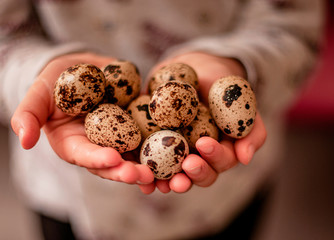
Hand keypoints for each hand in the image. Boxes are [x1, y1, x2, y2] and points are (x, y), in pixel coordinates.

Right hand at [10, 52, 153, 184]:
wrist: (84, 69)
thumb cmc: (56, 82)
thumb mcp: (39, 93)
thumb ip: (30, 115)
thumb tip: (24, 141)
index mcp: (75, 145)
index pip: (85, 156)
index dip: (98, 159)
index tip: (113, 159)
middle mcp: (100, 146)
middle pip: (115, 164)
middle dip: (129, 171)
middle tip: (144, 175)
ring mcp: (122, 137)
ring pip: (137, 156)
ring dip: (153, 165)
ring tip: (167, 172)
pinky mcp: (139, 125)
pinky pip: (153, 135)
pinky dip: (166, 143)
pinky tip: (182, 147)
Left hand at [139, 52, 266, 193]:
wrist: (195, 70)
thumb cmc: (222, 85)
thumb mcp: (243, 100)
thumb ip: (252, 128)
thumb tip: (245, 158)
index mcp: (221, 150)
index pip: (221, 161)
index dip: (215, 156)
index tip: (204, 144)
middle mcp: (199, 157)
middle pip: (199, 175)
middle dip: (194, 174)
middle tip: (186, 165)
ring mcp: (177, 154)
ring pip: (174, 175)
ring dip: (168, 182)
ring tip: (160, 182)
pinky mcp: (155, 146)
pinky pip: (150, 163)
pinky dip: (145, 172)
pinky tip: (139, 176)